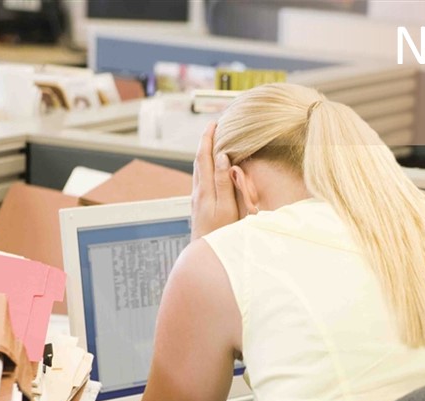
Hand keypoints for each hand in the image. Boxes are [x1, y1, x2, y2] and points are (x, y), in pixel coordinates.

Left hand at [191, 122, 239, 239]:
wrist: (206, 253)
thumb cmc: (222, 233)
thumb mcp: (227, 207)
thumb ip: (224, 182)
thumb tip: (221, 157)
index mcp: (205, 189)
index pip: (204, 156)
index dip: (208, 138)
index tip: (214, 123)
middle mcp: (198, 191)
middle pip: (198, 160)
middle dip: (205, 141)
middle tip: (213, 127)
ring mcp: (197, 199)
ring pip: (198, 169)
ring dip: (204, 153)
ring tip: (212, 142)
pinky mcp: (199, 205)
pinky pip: (201, 178)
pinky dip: (205, 165)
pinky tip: (211, 167)